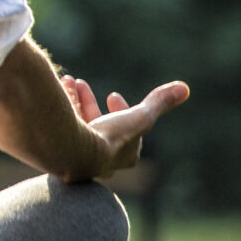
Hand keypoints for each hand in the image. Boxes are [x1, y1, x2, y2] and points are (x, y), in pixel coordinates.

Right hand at [59, 74, 190, 176]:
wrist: (71, 151)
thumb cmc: (110, 138)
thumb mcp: (139, 118)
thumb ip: (159, 103)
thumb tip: (184, 89)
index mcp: (124, 156)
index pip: (128, 132)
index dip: (122, 110)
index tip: (112, 94)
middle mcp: (101, 159)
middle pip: (98, 126)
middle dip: (91, 102)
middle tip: (82, 83)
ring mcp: (77, 156)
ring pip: (77, 123)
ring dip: (74, 100)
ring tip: (68, 81)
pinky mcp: (57, 150)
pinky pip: (60, 125)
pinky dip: (60, 106)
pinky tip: (56, 91)